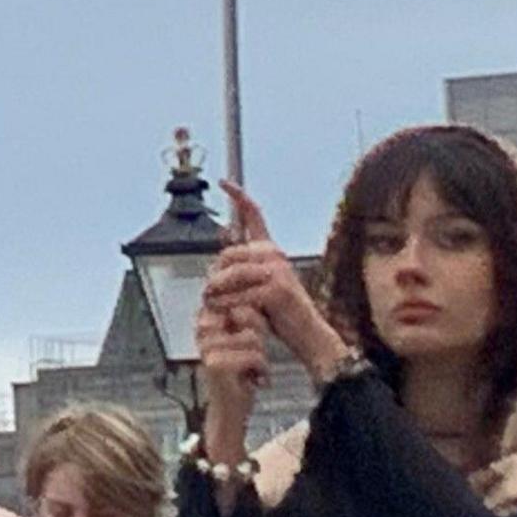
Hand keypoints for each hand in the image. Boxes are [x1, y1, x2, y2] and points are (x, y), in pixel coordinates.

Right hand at [198, 299, 267, 464]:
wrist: (230, 409)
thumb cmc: (239, 370)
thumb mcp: (240, 335)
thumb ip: (243, 313)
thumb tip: (258, 291)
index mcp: (206, 316)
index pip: (239, 300)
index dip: (255, 318)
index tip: (250, 339)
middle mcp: (202, 327)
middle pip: (247, 314)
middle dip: (258, 336)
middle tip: (249, 356)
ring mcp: (207, 345)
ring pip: (253, 336)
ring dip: (260, 355)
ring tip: (249, 369)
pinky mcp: (216, 363)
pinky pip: (254, 354)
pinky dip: (261, 369)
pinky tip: (252, 379)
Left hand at [208, 185, 345, 369]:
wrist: (307, 335)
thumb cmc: (280, 313)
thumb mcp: (258, 285)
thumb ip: (240, 268)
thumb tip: (218, 250)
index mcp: (269, 250)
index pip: (254, 215)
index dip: (238, 196)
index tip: (224, 182)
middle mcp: (274, 254)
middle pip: (227, 254)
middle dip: (214, 275)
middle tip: (209, 294)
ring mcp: (277, 270)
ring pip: (230, 274)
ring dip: (217, 293)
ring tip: (215, 305)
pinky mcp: (276, 289)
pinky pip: (239, 294)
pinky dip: (229, 305)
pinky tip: (228, 313)